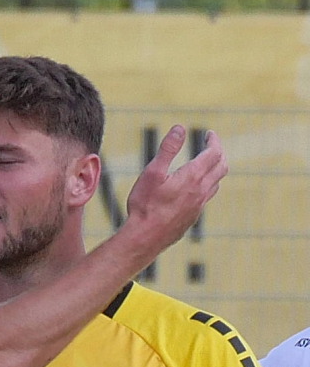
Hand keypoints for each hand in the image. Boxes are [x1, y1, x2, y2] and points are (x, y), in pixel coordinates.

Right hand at [124, 127, 227, 262]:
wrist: (144, 239)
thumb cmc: (145, 206)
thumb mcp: (152, 172)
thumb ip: (167, 149)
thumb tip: (180, 128)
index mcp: (193, 177)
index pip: (213, 153)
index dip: (213, 141)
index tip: (209, 134)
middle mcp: (201, 191)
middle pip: (221, 167)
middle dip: (218, 153)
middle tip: (211, 146)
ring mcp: (199, 206)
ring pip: (216, 184)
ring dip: (215, 170)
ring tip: (206, 165)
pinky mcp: (193, 218)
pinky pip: (207, 198)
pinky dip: (207, 186)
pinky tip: (195, 189)